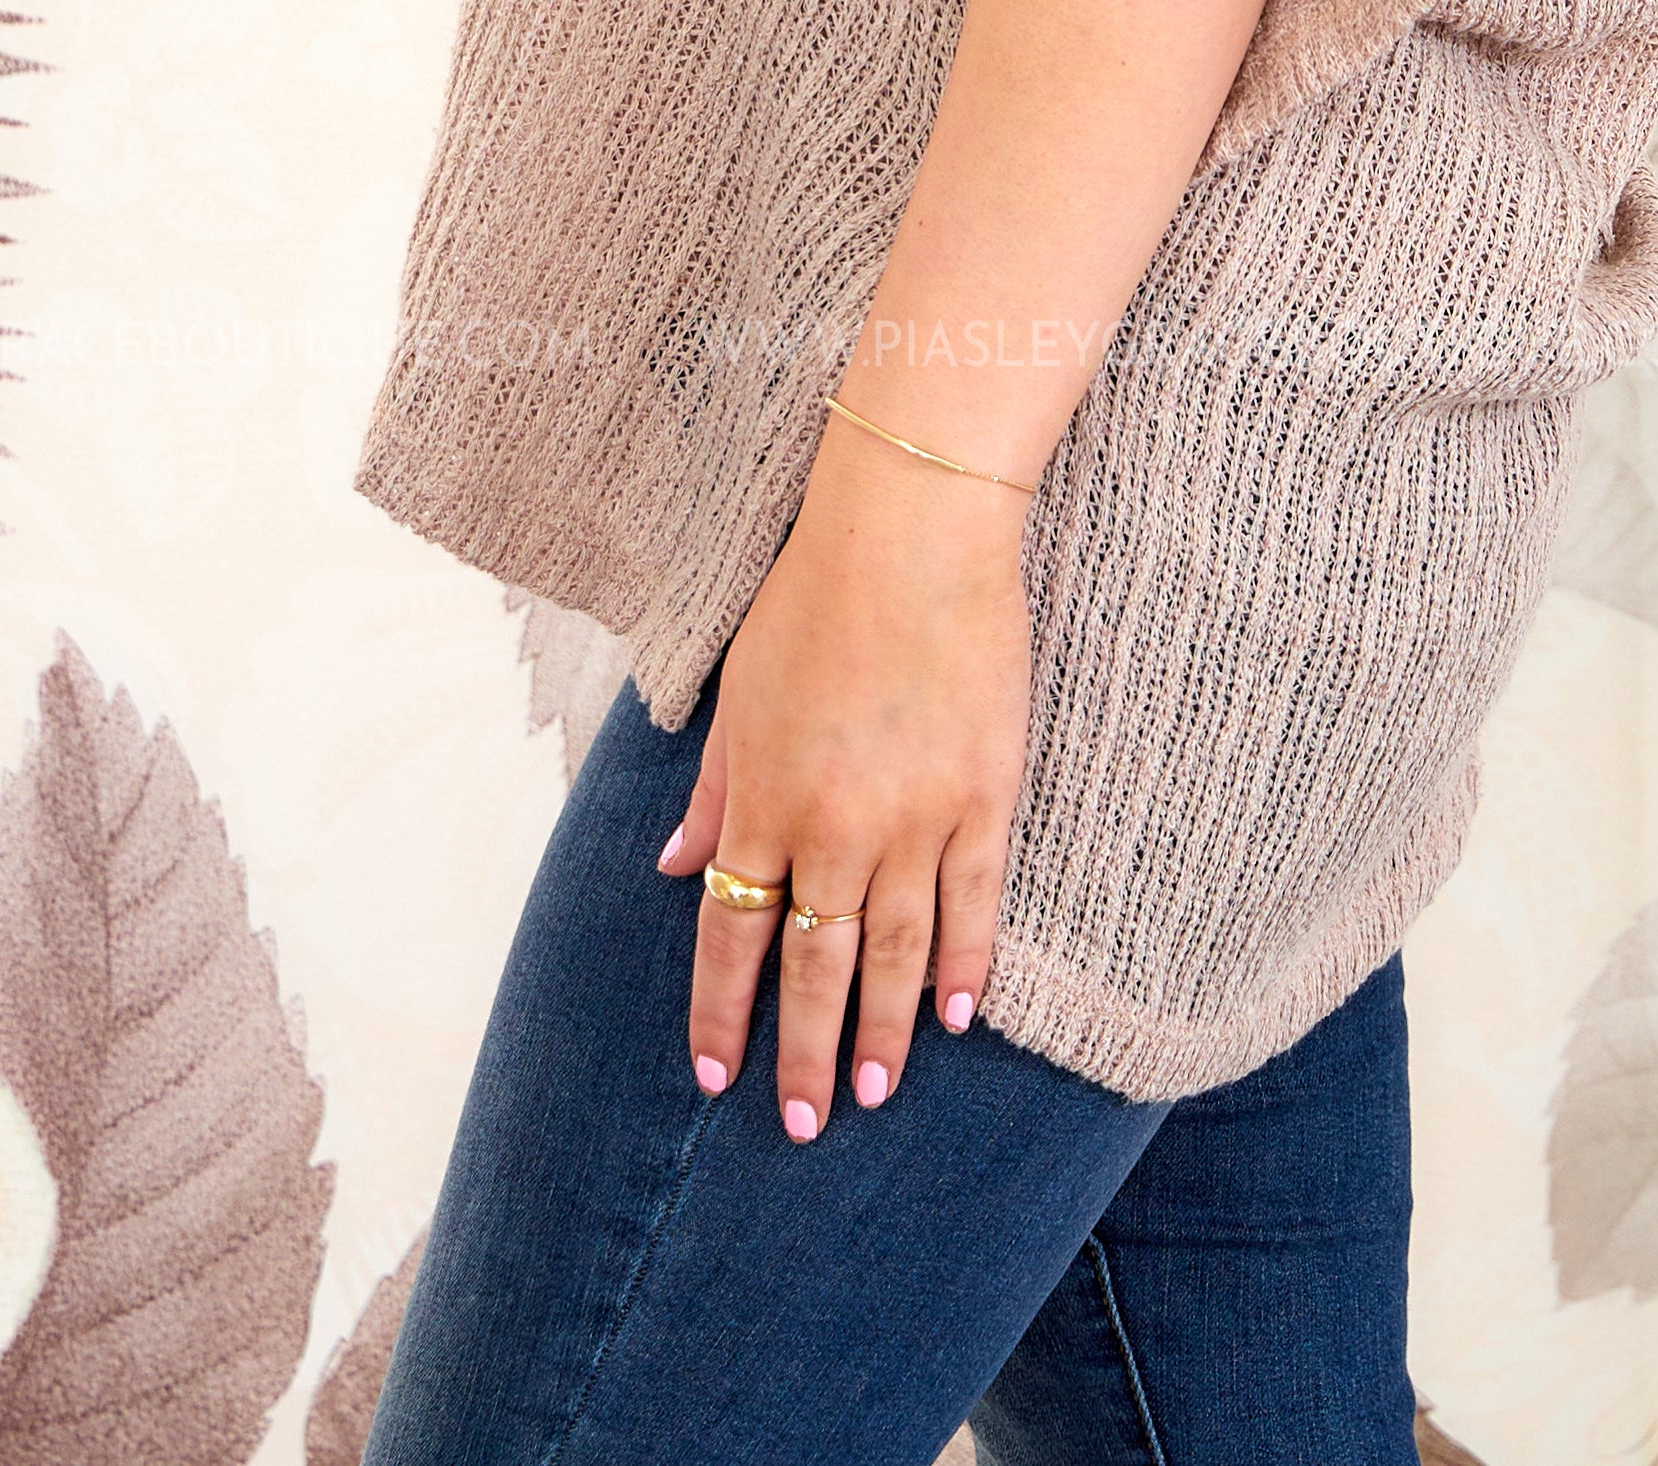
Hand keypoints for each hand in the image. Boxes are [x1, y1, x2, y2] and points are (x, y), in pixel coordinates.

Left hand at [655, 417, 1031, 1135]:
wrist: (911, 533)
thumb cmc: (812, 598)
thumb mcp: (738, 694)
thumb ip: (714, 792)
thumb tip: (674, 869)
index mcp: (764, 801)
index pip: (735, 935)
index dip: (724, 1012)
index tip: (716, 1075)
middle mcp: (834, 828)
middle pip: (815, 967)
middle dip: (803, 1053)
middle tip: (802, 1124)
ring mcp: (915, 819)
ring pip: (895, 955)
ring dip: (882, 1033)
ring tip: (873, 1094)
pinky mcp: (983, 796)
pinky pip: (975, 903)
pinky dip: (967, 965)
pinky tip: (962, 1016)